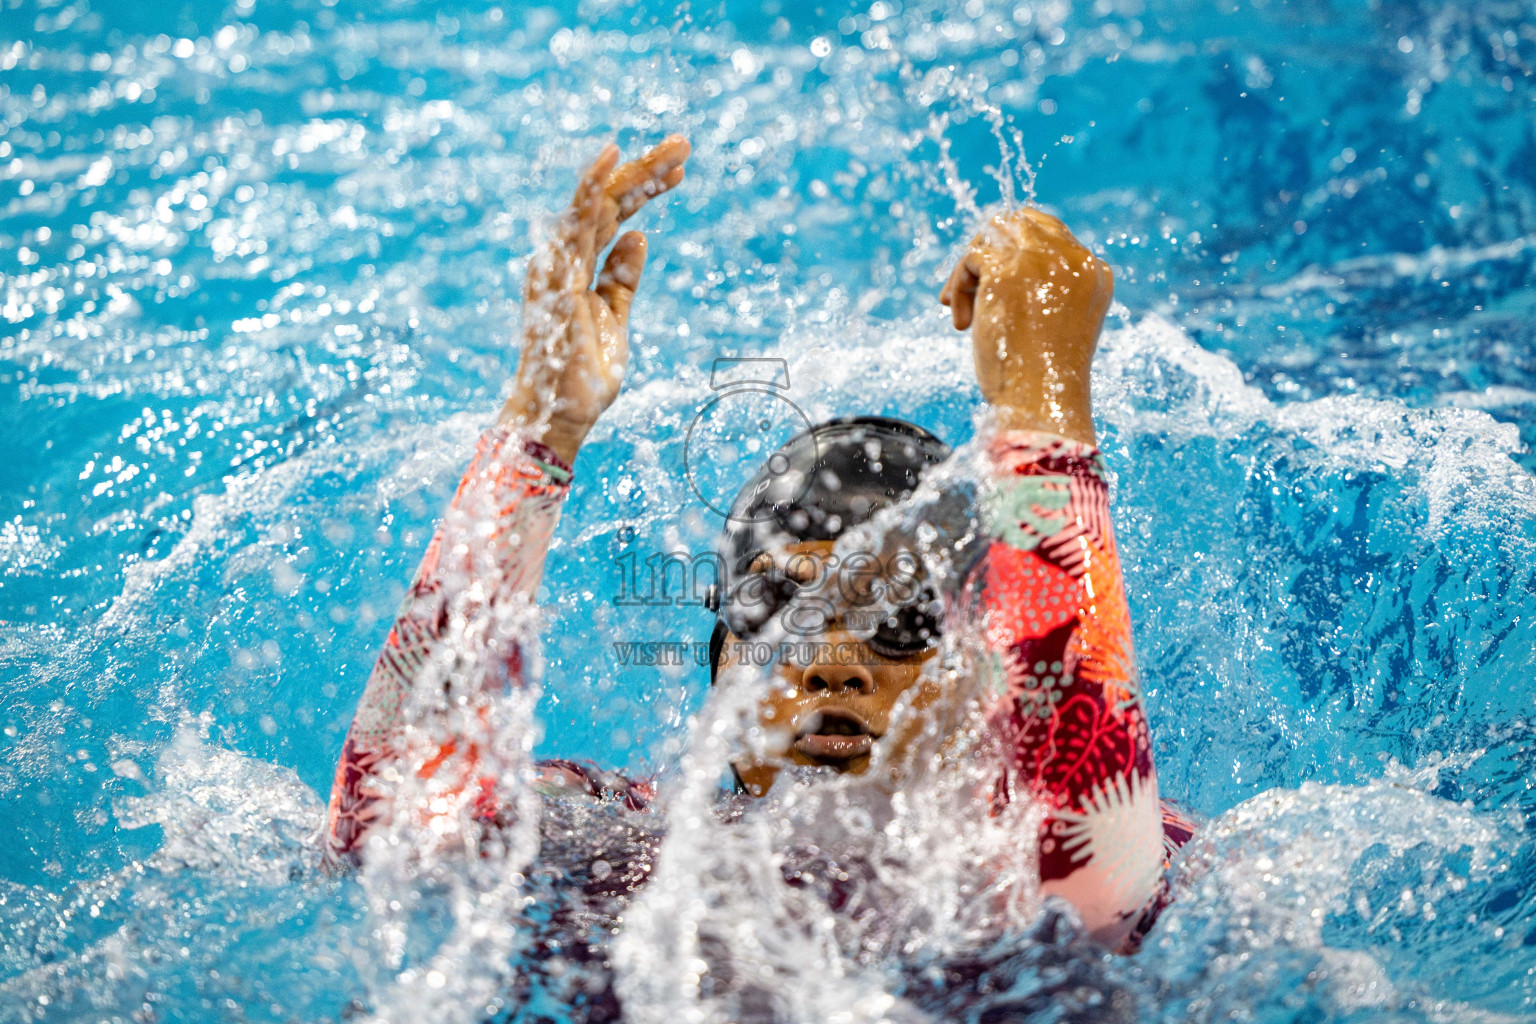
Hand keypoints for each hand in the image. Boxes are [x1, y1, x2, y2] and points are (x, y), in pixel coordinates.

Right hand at [500, 135, 690, 463]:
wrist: (561, 415)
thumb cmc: (582, 374)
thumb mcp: (615, 318)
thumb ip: (623, 278)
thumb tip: (638, 236)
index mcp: (581, 267)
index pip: (615, 216)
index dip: (645, 190)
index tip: (680, 171)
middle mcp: (566, 257)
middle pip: (608, 201)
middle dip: (646, 171)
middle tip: (684, 143)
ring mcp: (559, 264)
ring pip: (596, 203)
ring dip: (633, 172)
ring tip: (672, 148)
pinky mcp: (558, 275)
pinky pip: (575, 223)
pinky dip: (591, 188)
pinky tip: (611, 158)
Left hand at [940, 207, 1112, 444]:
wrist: (1040, 401)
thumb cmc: (1042, 378)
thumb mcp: (1054, 326)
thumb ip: (1043, 291)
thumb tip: (996, 272)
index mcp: (1094, 273)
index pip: (1049, 233)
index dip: (1013, 253)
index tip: (992, 287)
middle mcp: (1074, 259)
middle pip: (1019, 223)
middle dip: (988, 254)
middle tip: (968, 292)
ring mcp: (1042, 261)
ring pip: (992, 235)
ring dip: (970, 271)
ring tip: (962, 310)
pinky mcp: (1007, 271)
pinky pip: (971, 257)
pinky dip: (959, 286)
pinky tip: (963, 323)